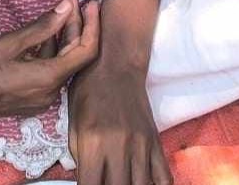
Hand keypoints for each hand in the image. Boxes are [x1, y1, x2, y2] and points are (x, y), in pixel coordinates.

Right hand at [0, 0, 100, 119]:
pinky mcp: (29, 99)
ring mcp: (39, 99)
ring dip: (63, 38)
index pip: (86, 52)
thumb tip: (68, 6)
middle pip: (74, 57)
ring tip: (60, 10)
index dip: (92, 26)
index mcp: (48, 80)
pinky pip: (48, 72)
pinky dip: (50, 52)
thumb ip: (43, 27)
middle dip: (76, 27)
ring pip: (61, 64)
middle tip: (72, 0)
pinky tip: (44, 33)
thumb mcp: (10, 43)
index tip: (90, 3)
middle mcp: (49, 94)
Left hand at [70, 63, 169, 184]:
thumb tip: (87, 181)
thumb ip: (80, 159)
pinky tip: (145, 184)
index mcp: (93, 143)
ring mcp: (141, 144)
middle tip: (105, 184)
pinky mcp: (154, 140)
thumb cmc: (88, 93)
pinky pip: (164, 176)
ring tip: (123, 182)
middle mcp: (120, 146)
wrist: (114, 66)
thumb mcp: (74, 127)